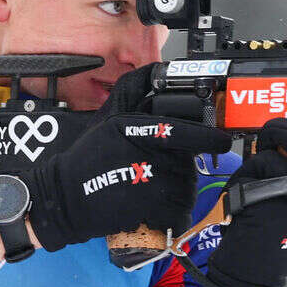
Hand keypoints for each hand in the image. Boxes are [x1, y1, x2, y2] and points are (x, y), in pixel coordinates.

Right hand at [24, 91, 231, 251]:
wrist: (64, 197)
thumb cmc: (89, 159)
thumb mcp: (109, 117)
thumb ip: (133, 92)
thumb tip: (157, 69)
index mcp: (136, 127)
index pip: (182, 130)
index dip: (207, 137)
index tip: (222, 141)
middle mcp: (145, 151)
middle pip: (187, 164)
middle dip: (180, 173)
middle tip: (158, 179)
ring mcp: (149, 180)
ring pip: (185, 189)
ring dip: (176, 196)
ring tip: (150, 195)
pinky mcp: (149, 206)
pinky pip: (178, 212)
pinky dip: (172, 217)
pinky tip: (154, 213)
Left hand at [198, 119, 286, 286]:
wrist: (252, 274)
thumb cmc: (268, 238)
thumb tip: (282, 137)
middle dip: (280, 130)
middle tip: (266, 133)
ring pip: (279, 151)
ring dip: (257, 161)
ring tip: (250, 184)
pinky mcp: (286, 196)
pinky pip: (262, 165)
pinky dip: (244, 175)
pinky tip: (242, 198)